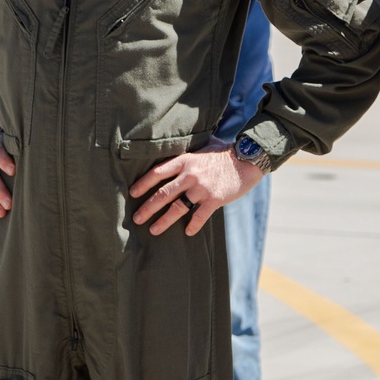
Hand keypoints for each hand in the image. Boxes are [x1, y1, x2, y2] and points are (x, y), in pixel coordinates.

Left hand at [129, 145, 263, 236]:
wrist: (247, 160)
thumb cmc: (223, 153)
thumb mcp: (201, 147)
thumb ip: (187, 154)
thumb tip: (172, 150)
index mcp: (184, 160)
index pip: (157, 173)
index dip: (143, 184)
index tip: (132, 194)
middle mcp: (190, 175)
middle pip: (163, 193)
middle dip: (148, 207)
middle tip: (137, 218)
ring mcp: (202, 188)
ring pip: (177, 208)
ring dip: (164, 220)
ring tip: (153, 230)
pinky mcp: (215, 199)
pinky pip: (199, 216)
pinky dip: (193, 226)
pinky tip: (188, 232)